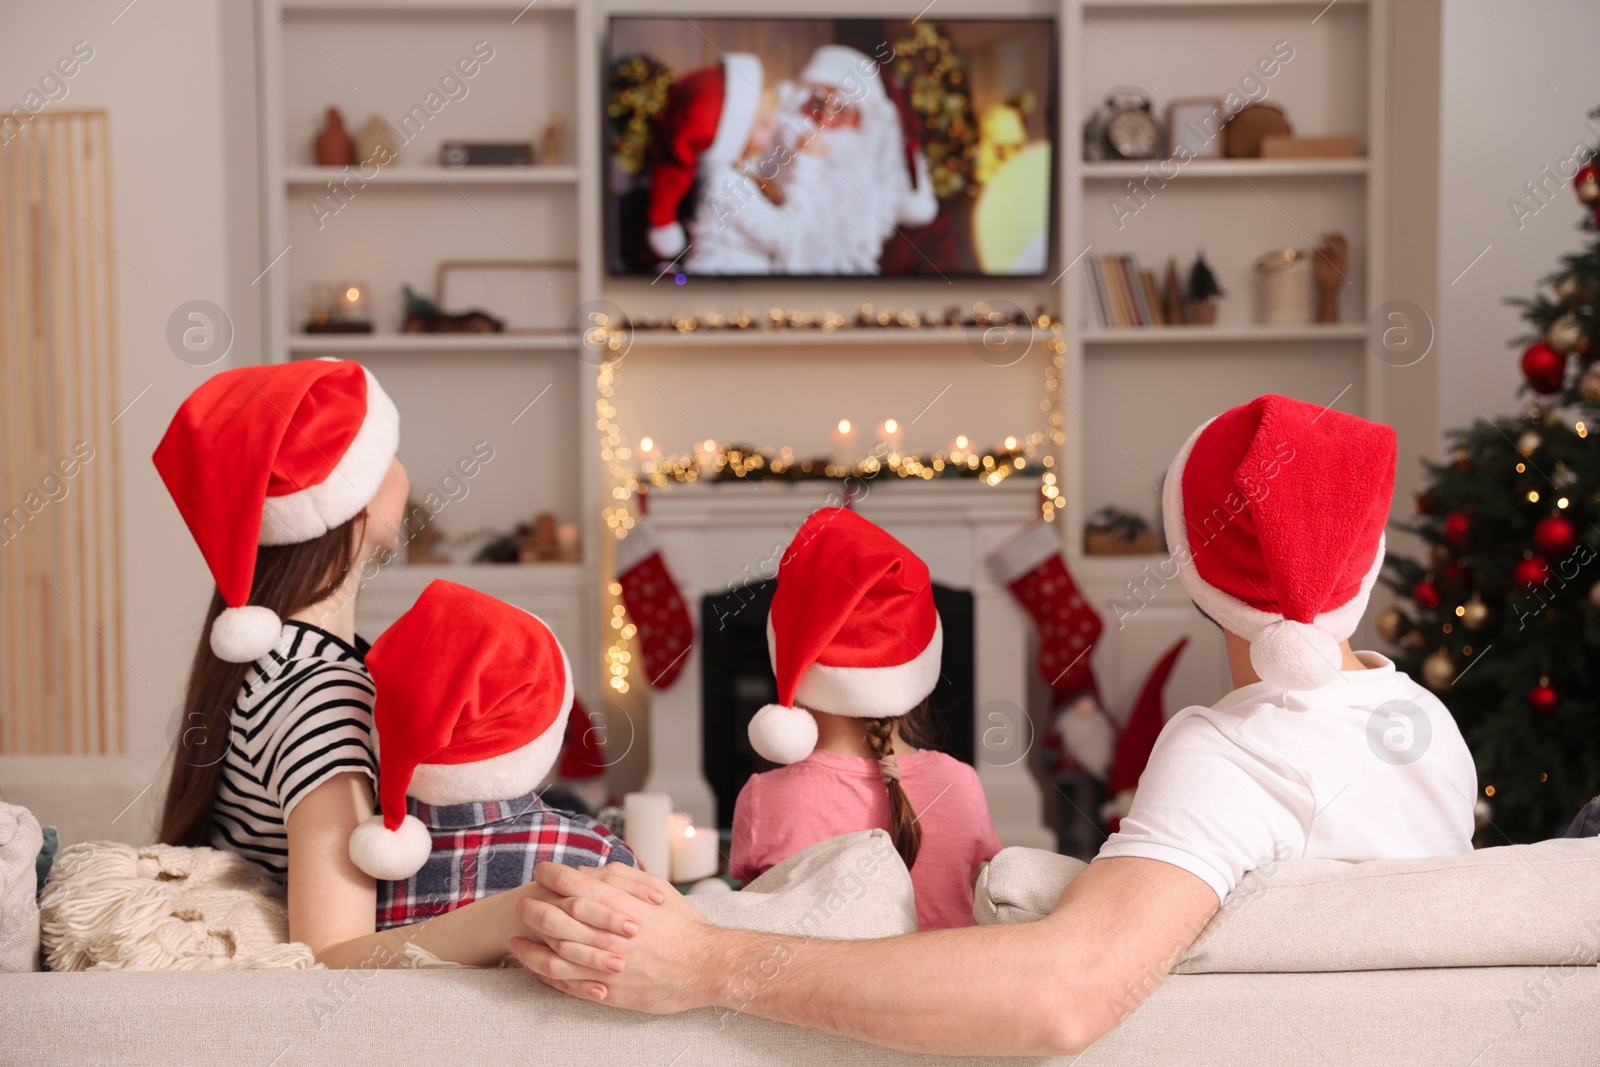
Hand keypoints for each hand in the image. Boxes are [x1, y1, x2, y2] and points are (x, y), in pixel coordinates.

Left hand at [510, 862, 720, 1013]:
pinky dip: (546, 975)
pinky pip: (568, 984)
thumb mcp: (657, 887)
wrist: (705, 966)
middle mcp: (607, 934)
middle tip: (521, 903)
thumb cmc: (683, 924)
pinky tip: (535, 968)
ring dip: (529, 946)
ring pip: (554, 954)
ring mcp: (605, 965)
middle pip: (554, 917)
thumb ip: (621, 877)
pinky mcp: (608, 991)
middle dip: (532, 908)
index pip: (571, 883)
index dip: (550, 874)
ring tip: (514, 941)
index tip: (541, 871)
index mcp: (619, 904)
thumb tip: (587, 872)